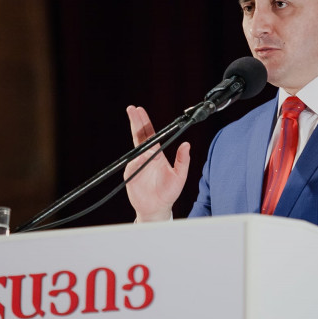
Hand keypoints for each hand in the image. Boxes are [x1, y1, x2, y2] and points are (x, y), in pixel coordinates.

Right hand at [124, 105, 190, 221]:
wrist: (156, 209)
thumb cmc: (169, 192)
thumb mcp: (180, 176)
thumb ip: (183, 160)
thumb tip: (187, 144)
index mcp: (157, 154)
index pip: (150, 134)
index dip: (145, 122)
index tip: (140, 111)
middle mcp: (146, 157)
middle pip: (139, 136)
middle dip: (135, 121)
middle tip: (132, 109)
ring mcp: (137, 165)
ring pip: (134, 147)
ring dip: (133, 133)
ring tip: (135, 120)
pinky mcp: (130, 174)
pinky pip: (132, 164)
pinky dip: (136, 159)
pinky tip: (139, 154)